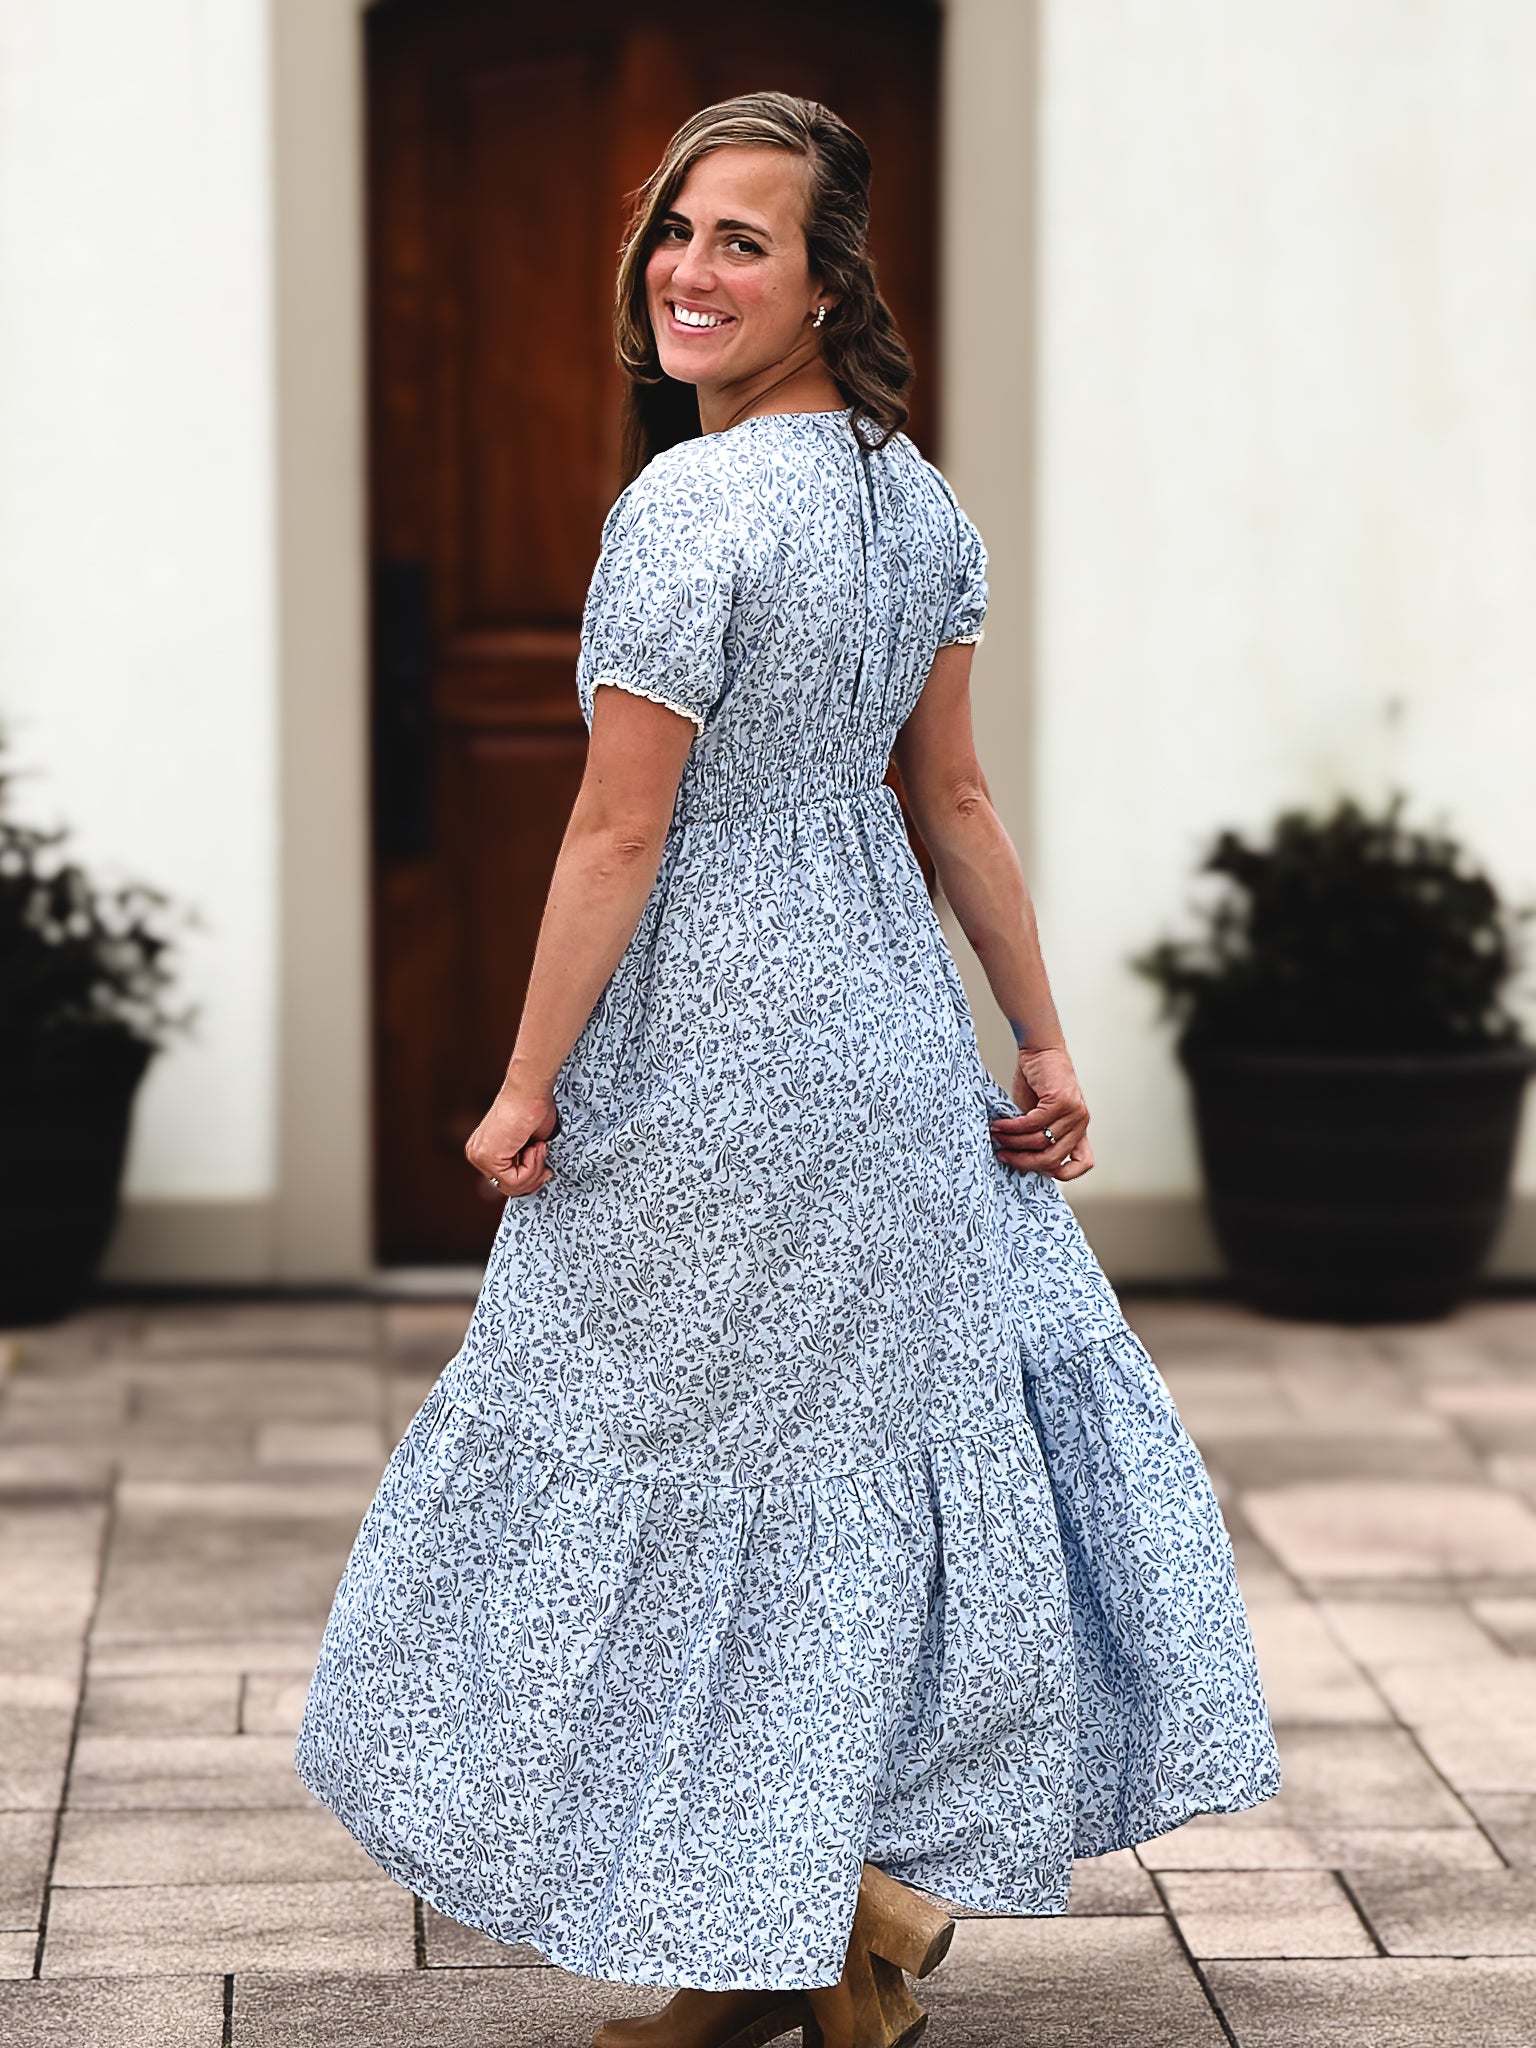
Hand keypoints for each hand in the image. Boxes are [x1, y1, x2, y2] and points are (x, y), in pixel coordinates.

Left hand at [464, 1084, 558, 1197]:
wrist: (529, 1090)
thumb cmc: (533, 1107)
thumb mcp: (530, 1142)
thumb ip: (526, 1161)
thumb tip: (539, 1178)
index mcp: (483, 1150)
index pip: (506, 1181)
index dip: (530, 1179)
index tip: (546, 1169)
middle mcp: (476, 1154)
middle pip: (509, 1188)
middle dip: (534, 1178)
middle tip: (544, 1160)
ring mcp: (479, 1156)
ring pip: (513, 1187)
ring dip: (535, 1170)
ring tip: (538, 1146)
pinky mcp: (489, 1157)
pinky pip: (515, 1181)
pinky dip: (532, 1167)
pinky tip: (533, 1146)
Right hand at [989, 1046, 1093, 1181]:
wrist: (1041, 1050)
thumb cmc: (1038, 1081)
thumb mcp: (1039, 1115)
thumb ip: (1036, 1136)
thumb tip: (1018, 1158)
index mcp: (1078, 1129)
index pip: (1083, 1162)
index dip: (1063, 1174)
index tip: (1039, 1171)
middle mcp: (1080, 1123)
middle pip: (1052, 1158)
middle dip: (1024, 1161)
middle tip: (1004, 1155)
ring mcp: (1073, 1113)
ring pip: (1039, 1141)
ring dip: (1012, 1142)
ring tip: (997, 1136)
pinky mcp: (1061, 1101)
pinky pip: (1033, 1124)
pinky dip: (1013, 1127)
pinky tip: (1000, 1125)